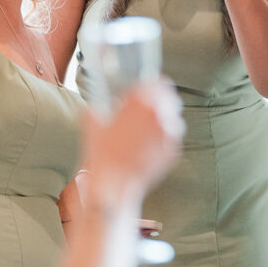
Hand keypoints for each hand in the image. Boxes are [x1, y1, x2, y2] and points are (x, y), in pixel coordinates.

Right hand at [80, 80, 183, 203]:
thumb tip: (105, 100)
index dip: (153, 84)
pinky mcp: (172, 152)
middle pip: (170, 98)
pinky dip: (166, 137)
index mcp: (139, 103)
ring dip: (165, 118)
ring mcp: (168, 135)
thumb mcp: (93, 120)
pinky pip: (173, 137)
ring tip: (152, 125)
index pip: (157, 83)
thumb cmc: (101, 153)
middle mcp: (158, 116)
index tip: (149, 86)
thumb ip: (101, 103)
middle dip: (162, 100)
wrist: (113, 183)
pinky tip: (152, 143)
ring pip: (175, 118)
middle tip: (151, 104)